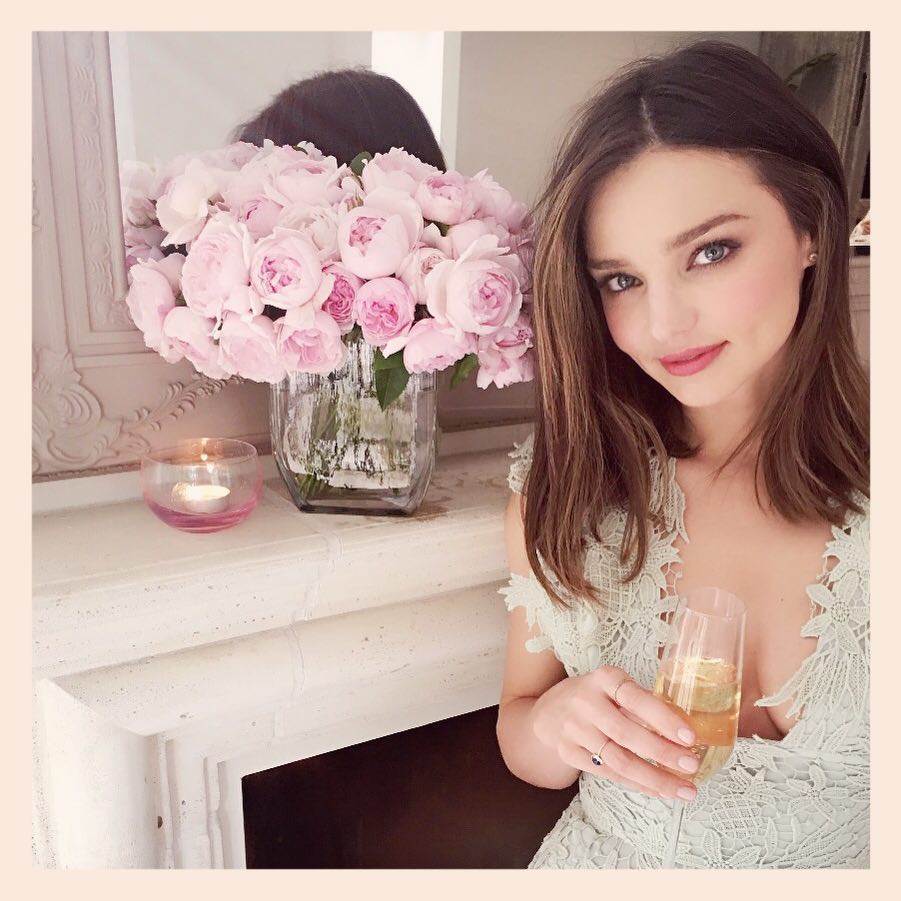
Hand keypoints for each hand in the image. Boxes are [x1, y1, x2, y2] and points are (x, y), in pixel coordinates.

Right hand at [530, 665, 699, 799]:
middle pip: (626, 734)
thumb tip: (684, 731)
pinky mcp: (568, 752)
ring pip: (619, 760)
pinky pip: (608, 774)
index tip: (689, 737)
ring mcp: (574, 729)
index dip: (662, 718)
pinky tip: (659, 791)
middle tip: (691, 766)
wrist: (548, 711)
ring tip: (684, 790)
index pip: (635, 698)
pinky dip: (637, 785)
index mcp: (603, 679)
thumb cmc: (595, 697)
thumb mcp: (613, 686)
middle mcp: (585, 702)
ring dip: (655, 778)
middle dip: (663, 753)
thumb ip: (641, 702)